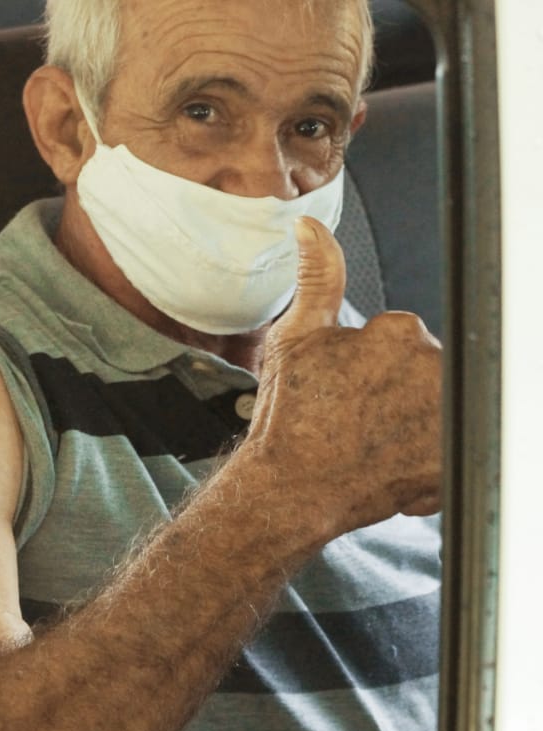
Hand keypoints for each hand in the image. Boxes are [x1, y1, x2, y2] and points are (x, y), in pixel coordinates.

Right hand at [244, 217, 441, 537]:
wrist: (291, 489)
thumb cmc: (289, 419)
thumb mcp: (293, 339)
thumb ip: (316, 277)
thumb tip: (310, 229)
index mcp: (398, 331)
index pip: (396, 341)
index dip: (365, 368)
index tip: (344, 391)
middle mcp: (433, 368)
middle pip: (422, 373)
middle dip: (393, 393)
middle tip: (353, 419)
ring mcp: (448, 417)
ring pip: (436, 410)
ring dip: (411, 424)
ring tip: (369, 444)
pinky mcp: (454, 460)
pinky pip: (449, 452)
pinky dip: (425, 460)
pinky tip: (388, 464)